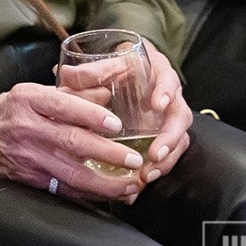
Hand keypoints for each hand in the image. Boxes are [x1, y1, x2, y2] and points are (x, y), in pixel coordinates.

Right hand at [0, 85, 146, 202]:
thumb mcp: (28, 92)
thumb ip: (68, 94)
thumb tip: (106, 95)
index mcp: (27, 100)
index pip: (62, 105)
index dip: (91, 115)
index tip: (116, 124)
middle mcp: (26, 127)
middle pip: (72, 142)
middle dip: (107, 153)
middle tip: (134, 159)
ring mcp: (27, 156)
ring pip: (71, 172)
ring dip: (104, 182)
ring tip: (130, 184)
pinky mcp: (28, 178)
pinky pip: (63, 188)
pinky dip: (88, 194)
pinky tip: (109, 196)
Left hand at [53, 41, 193, 194]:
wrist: (130, 72)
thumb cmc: (120, 68)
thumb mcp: (107, 65)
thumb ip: (89, 72)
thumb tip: (64, 75)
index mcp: (159, 74)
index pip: (168, 81)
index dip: (165, 92)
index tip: (157, 104)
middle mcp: (171, 98)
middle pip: (180, 117)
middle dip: (170, 138)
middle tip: (155, 155)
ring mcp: (170, 119)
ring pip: (178, 140)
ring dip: (166, 159)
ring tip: (147, 174)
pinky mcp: (164, 136)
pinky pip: (169, 153)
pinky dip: (158, 168)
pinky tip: (142, 180)